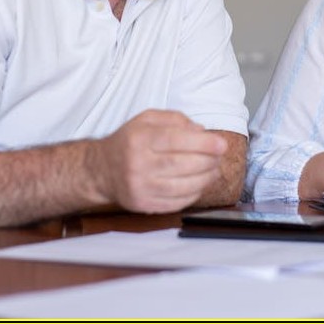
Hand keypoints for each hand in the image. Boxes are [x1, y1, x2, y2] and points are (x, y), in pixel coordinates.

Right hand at [94, 109, 227, 213]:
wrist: (102, 169)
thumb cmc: (130, 141)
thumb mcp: (148, 119)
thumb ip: (176, 119)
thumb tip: (202, 132)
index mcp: (138, 138)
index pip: (174, 140)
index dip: (202, 143)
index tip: (221, 144)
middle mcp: (136, 164)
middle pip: (181, 165)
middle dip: (208, 161)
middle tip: (219, 157)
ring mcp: (139, 187)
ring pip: (181, 186)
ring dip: (205, 179)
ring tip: (214, 170)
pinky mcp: (142, 204)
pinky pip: (176, 202)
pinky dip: (194, 194)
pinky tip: (199, 184)